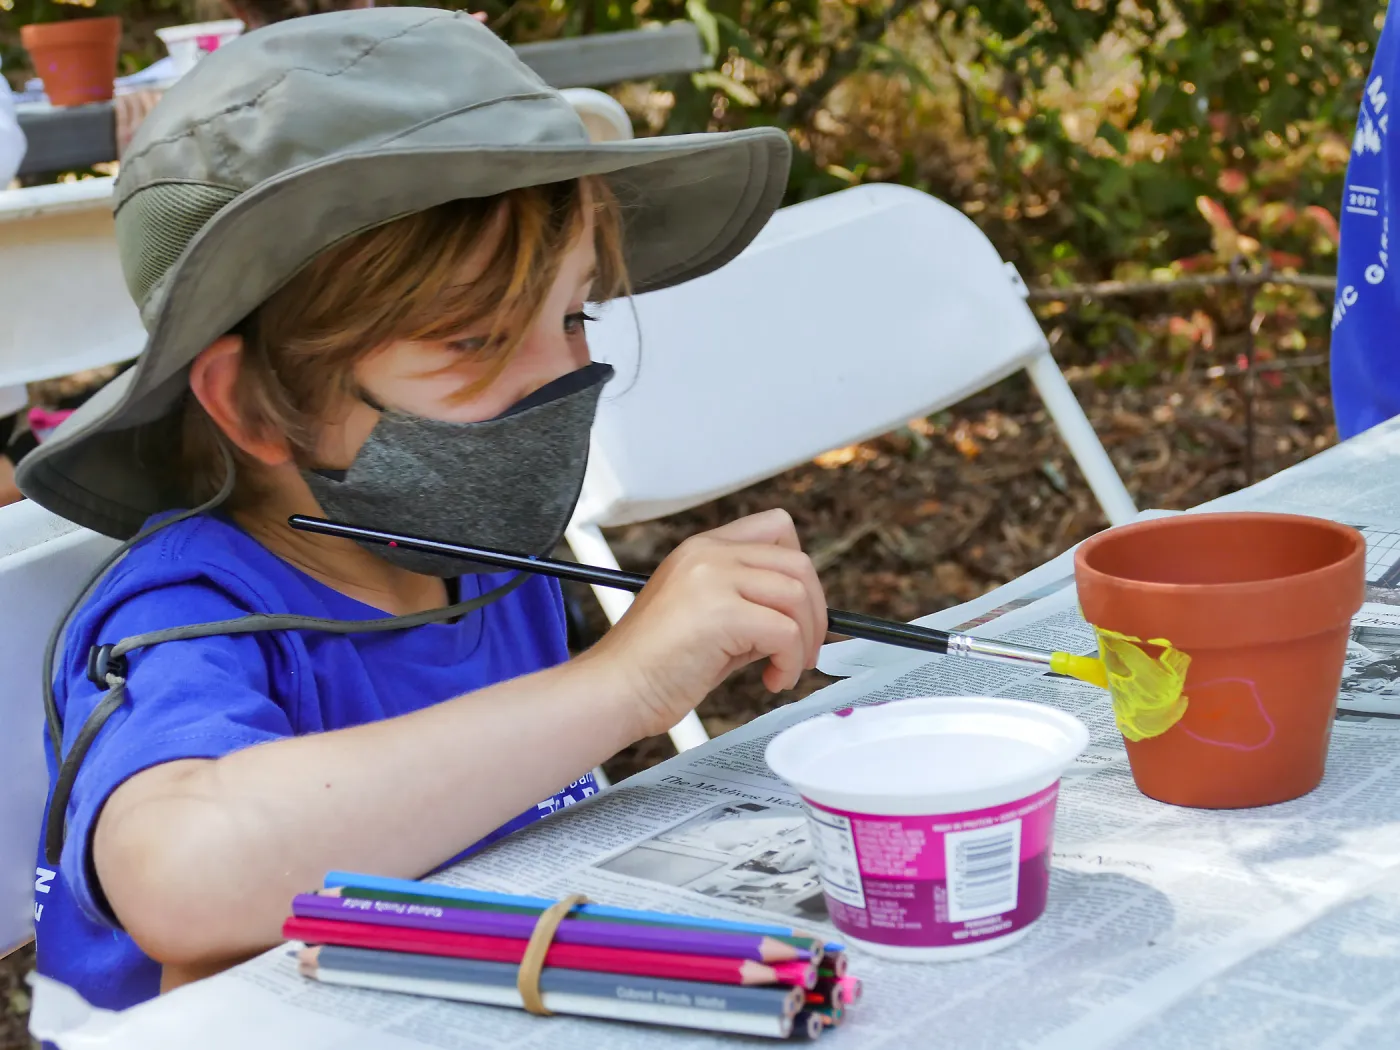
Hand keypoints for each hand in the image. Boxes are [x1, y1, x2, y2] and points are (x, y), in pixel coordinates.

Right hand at [585, 509, 826, 738]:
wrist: (614, 690)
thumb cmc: (653, 666)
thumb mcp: (708, 620)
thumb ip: (750, 607)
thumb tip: (801, 622)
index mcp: (702, 549)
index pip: (776, 527)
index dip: (799, 570)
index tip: (797, 610)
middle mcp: (708, 554)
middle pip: (797, 562)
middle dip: (815, 611)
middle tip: (805, 650)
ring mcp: (712, 578)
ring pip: (797, 595)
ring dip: (805, 641)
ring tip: (784, 669)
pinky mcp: (721, 613)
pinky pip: (786, 633)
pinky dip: (791, 662)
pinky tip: (771, 680)